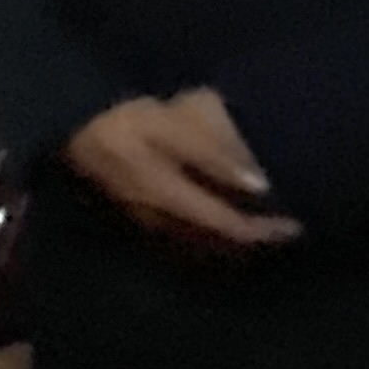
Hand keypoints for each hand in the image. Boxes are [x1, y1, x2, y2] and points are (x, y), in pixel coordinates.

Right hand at [64, 90, 300, 252]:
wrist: (72, 128)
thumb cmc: (126, 121)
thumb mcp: (170, 127)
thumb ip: (213, 154)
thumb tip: (260, 185)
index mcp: (171, 199)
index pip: (228, 227)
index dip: (264, 231)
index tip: (295, 224)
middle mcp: (162, 222)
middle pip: (219, 245)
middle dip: (255, 240)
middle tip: (288, 228)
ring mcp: (150, 225)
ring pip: (204, 246)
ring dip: (236, 242)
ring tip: (263, 227)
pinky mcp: (144, 219)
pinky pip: (189, 239)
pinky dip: (215, 235)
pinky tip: (225, 220)